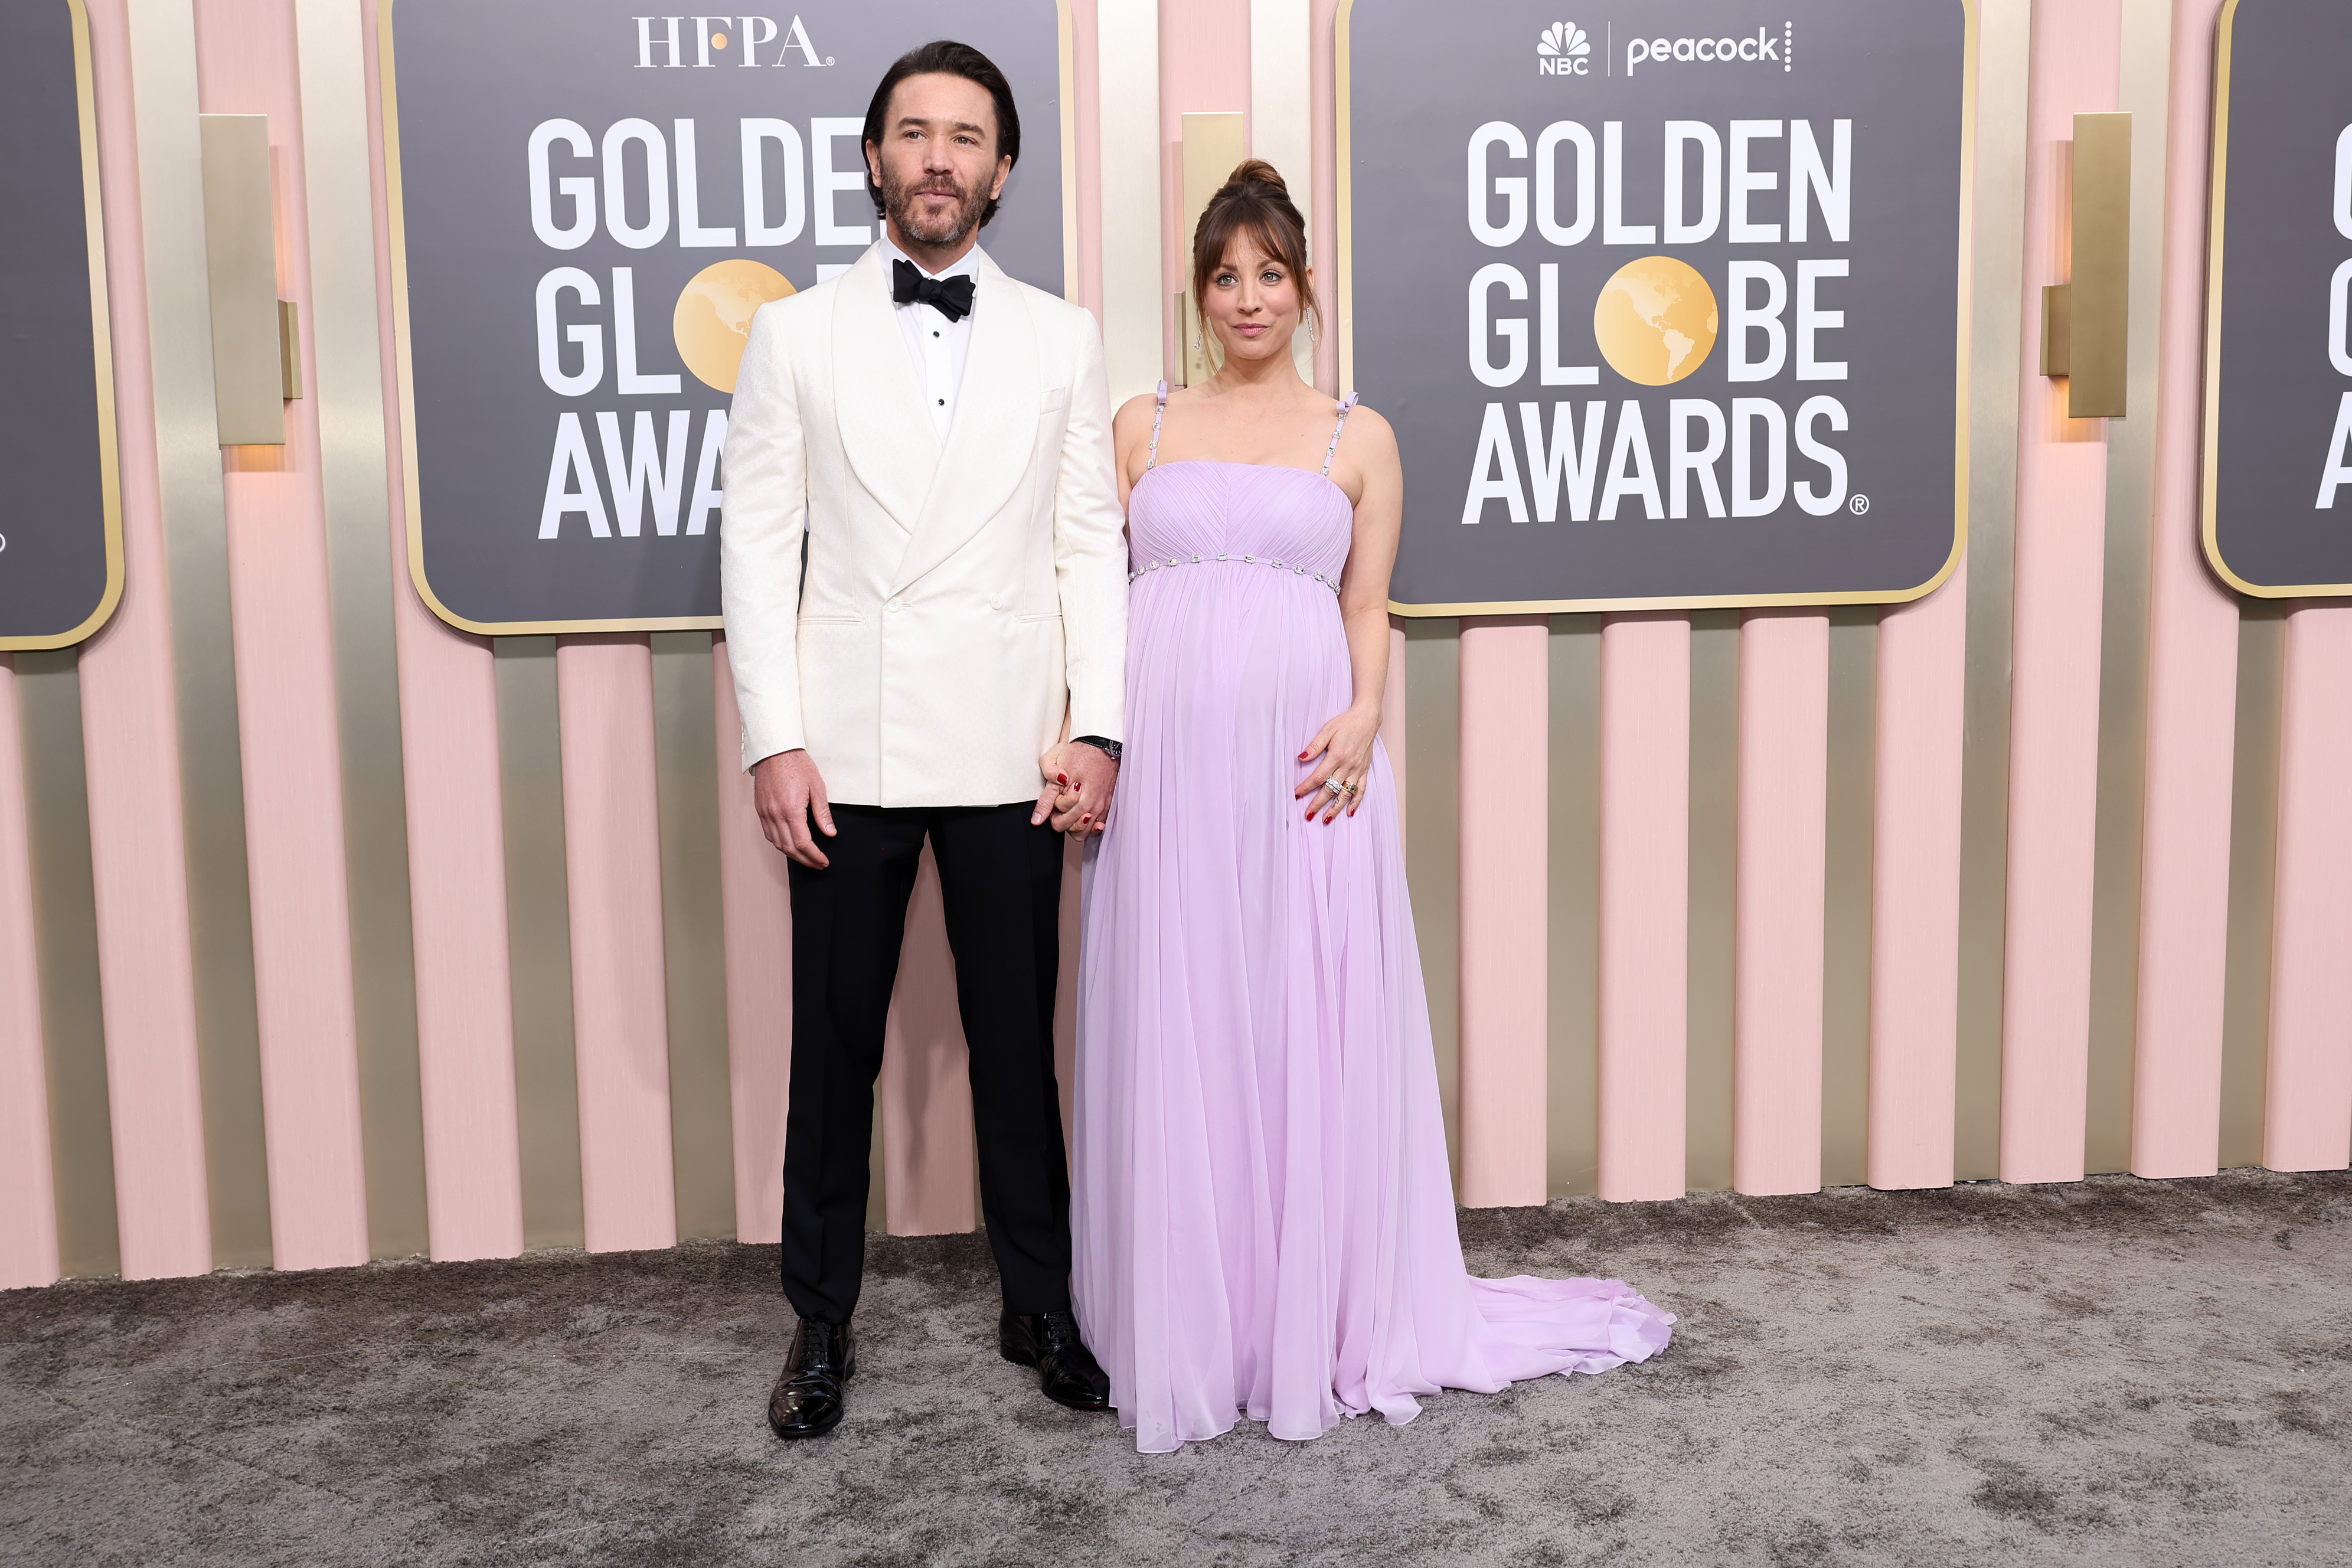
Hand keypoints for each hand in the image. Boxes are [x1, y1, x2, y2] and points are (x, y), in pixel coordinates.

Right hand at [752, 749, 836, 867]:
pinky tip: (789, 845)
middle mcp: (775, 814)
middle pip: (790, 848)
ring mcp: (765, 813)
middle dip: (805, 860)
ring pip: (777, 844)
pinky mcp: (760, 809)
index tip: (823, 861)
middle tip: (817, 864)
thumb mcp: (817, 786)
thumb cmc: (796, 764)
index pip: (804, 843)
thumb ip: (822, 813)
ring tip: (806, 858)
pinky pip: (768, 834)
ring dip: (792, 855)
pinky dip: (779, 844)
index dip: (814, 856)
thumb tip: (830, 833)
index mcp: (791, 810)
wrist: (775, 750)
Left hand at [1039, 741, 1117, 835]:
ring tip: (1073, 810)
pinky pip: (1099, 826)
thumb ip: (1045, 795)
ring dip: (1076, 825)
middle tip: (1061, 804)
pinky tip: (1086, 815)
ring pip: (1084, 832)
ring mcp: (1100, 806)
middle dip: (1062, 819)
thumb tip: (1037, 819)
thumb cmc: (1077, 751)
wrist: (1100, 742)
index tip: (1055, 797)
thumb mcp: (1052, 766)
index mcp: (1073, 797)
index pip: (1057, 821)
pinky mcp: (1108, 804)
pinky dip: (1092, 825)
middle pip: (1070, 828)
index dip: (1052, 811)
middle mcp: (1089, 805)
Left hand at [1296, 706, 1377, 823]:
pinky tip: (1350, 812)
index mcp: (1337, 756)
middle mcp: (1348, 766)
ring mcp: (1358, 770)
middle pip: (1330, 789)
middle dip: (1318, 804)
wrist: (1367, 719)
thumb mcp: (1327, 730)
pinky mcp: (1365, 771)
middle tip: (1308, 815)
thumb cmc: (1346, 723)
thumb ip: (1315, 746)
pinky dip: (1356, 802)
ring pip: (1345, 793)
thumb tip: (1301, 758)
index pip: (1319, 777)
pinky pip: (1361, 790)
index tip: (1297, 794)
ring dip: (1335, 808)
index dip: (1306, 787)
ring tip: (1326, 819)